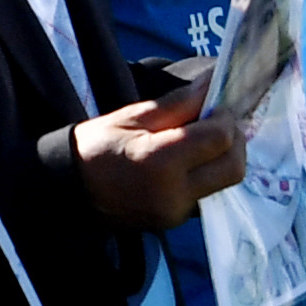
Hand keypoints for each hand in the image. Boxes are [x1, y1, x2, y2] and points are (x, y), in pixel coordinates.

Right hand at [74, 93, 246, 227]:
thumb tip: (213, 83)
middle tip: (219, 121)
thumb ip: (180, 103)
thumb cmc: (98, 145)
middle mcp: (174, 193)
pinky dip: (209, 173)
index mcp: (160, 161)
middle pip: (233, 167)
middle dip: (234, 140)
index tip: (216, 104)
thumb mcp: (135, 116)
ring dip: (225, 158)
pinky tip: (193, 160)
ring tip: (206, 139)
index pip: (218, 138)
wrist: (71, 188)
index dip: (225, 118)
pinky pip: (208, 194)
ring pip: (225, 183)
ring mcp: (175, 212)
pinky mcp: (174, 222)